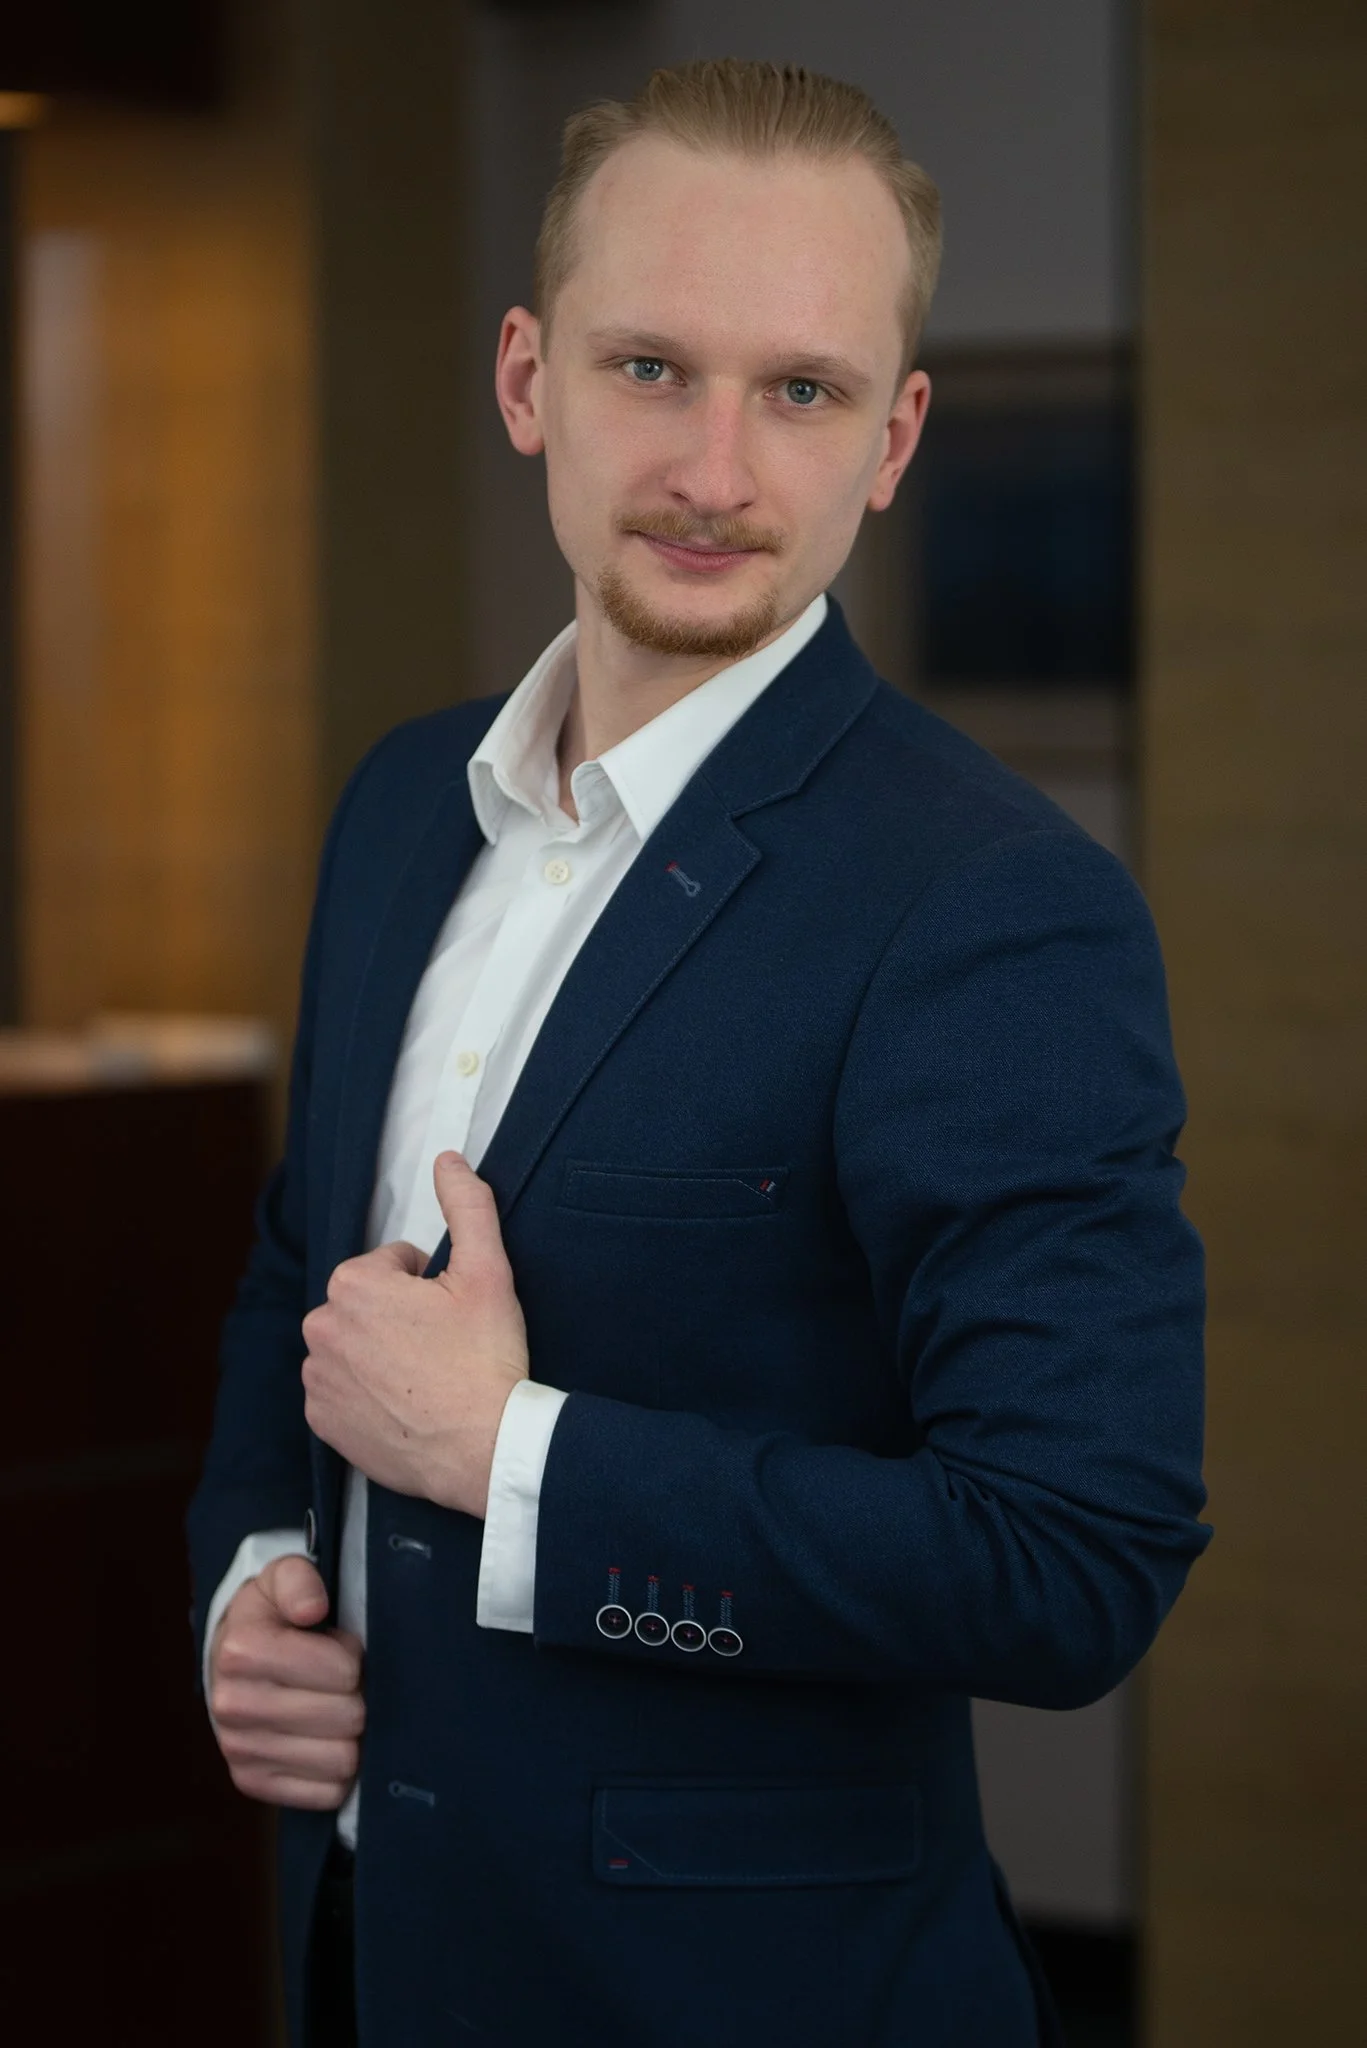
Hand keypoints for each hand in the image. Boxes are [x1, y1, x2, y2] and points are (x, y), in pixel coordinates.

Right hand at [207, 1555, 363, 1810]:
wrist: (230, 1660)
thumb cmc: (270, 1617)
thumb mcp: (283, 1579)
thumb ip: (300, 1579)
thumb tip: (312, 1608)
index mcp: (242, 1651)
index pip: (343, 1671)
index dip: (352, 1657)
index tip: (338, 1648)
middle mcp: (234, 1705)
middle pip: (348, 1718)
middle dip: (356, 1696)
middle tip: (342, 1684)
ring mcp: (239, 1750)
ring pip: (341, 1761)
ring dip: (349, 1736)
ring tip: (332, 1710)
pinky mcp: (252, 1783)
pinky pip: (325, 1794)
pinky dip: (334, 1772)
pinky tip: (323, 1742)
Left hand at [301, 1150, 529, 1516]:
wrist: (483, 1447)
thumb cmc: (485, 1359)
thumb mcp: (488, 1270)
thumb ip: (467, 1204)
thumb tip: (448, 1159)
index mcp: (353, 1284)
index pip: (395, 1265)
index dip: (431, 1286)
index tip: (453, 1316)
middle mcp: (321, 1328)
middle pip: (370, 1305)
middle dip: (402, 1317)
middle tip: (444, 1347)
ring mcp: (318, 1380)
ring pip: (355, 1346)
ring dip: (383, 1353)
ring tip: (427, 1378)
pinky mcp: (323, 1422)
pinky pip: (343, 1391)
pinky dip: (369, 1395)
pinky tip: (406, 1405)